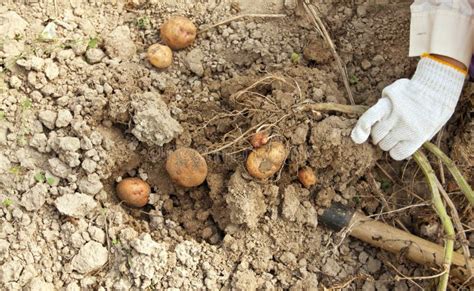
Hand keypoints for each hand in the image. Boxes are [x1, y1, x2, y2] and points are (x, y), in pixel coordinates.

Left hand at [351, 55, 465, 159]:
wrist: (437, 88)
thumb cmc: (410, 92)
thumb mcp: (393, 91)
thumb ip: (380, 107)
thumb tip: (362, 131)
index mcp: (386, 104)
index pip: (369, 118)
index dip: (361, 128)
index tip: (357, 137)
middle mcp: (395, 116)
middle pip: (376, 136)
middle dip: (379, 134)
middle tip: (389, 128)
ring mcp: (406, 128)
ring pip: (385, 146)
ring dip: (388, 142)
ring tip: (398, 133)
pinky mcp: (417, 138)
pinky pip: (397, 154)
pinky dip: (396, 151)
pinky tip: (401, 143)